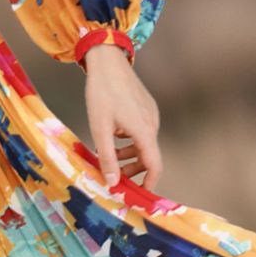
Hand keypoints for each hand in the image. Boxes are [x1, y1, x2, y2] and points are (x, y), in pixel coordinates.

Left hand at [82, 44, 162, 190]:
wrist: (108, 61)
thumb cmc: (102, 92)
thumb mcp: (100, 128)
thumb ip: (107, 158)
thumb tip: (112, 183)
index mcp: (144, 131)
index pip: (155, 165)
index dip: (149, 183)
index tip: (140, 195)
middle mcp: (152, 123)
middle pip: (149, 156)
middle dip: (133, 170)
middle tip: (115, 177)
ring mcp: (150, 114)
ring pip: (143, 143)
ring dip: (128, 154)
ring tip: (108, 156)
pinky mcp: (146, 107)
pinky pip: (141, 131)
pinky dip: (129, 140)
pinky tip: (112, 136)